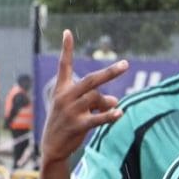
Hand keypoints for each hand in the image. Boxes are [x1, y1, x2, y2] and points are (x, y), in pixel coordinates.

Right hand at [40, 30, 128, 168]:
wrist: (52, 147)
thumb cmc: (66, 122)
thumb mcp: (77, 107)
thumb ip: (96, 100)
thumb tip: (115, 101)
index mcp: (62, 89)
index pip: (64, 65)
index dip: (67, 49)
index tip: (67, 32)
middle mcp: (65, 97)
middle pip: (91, 80)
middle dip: (110, 72)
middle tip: (126, 64)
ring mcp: (70, 111)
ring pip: (97, 98)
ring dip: (109, 102)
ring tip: (114, 107)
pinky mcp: (77, 125)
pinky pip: (97, 118)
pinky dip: (110, 115)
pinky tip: (119, 113)